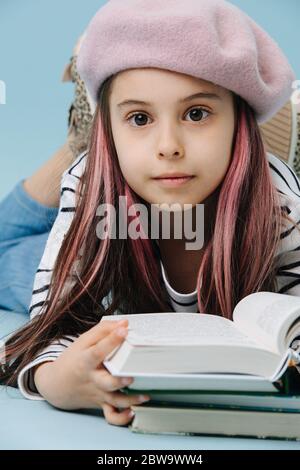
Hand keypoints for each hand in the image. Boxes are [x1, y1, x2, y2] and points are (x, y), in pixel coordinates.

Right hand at [33, 319, 150, 425]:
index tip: (124, 330)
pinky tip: (132, 412)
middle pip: (107, 382)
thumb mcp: (83, 341)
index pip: (98, 350)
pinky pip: (111, 416)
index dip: (111, 340)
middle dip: (119, 381)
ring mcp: (98, 393)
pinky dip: (121, 418)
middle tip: (131, 376)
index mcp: (86, 360)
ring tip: (144, 396)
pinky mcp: (102, 403)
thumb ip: (103, 330)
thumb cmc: (73, 360)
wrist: (56, 385)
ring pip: (114, 400)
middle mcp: (93, 379)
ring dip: (130, 400)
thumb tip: (123, 323)